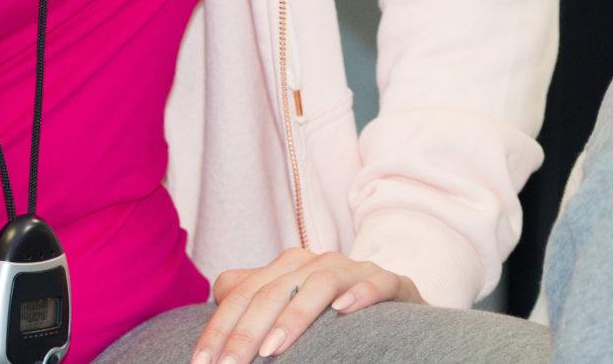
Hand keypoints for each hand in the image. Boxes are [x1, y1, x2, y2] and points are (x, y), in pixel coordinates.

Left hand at [191, 249, 419, 359]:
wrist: (393, 304)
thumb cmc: (330, 310)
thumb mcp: (288, 301)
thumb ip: (254, 294)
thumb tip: (218, 293)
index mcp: (288, 265)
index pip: (243, 293)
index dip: (219, 328)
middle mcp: (318, 262)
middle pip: (274, 291)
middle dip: (246, 333)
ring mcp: (355, 270)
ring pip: (320, 283)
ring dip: (295, 317)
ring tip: (273, 350)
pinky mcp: (392, 282)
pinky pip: (377, 282)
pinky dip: (360, 294)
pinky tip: (343, 312)